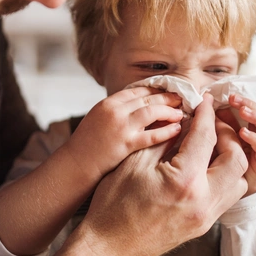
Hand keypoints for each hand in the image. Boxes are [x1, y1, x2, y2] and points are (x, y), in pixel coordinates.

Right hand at [66, 87, 183, 179]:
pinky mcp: (125, 143)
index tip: (169, 92)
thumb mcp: (98, 119)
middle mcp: (114, 110)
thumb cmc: (87, 146)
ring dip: (169, 111)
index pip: (138, 90)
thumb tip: (140, 108)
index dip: (156, 90)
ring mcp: (120, 126)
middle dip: (167, 98)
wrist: (74, 165)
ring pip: (152, 112)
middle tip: (181, 99)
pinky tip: (176, 130)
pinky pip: (151, 135)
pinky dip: (166, 131)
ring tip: (181, 114)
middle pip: (148, 98)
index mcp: (108, 103)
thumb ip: (118, 112)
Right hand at [77, 94, 247, 255]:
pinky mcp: (203, 226)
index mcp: (184, 182)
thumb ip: (164, 139)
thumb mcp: (134, 162)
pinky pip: (226, 197)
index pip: (206, 138)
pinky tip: (205, 166)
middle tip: (210, 123)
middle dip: (227, 136)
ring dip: (230, 159)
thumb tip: (183, 121)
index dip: (205, 114)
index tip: (204, 101)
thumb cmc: (113, 205)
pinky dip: (223, 177)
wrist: (108, 248)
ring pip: (238, 181)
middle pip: (236, 159)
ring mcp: (205, 218)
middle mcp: (203, 202)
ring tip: (211, 145)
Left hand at [217, 94, 255, 196]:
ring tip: (243, 110)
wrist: (223, 194)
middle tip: (236, 99)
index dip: (247, 101)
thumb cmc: (219, 163)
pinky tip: (243, 132)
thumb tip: (209, 104)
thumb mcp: (218, 139)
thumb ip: (219, 123)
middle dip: (252, 106)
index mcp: (254, 132)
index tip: (231, 95)